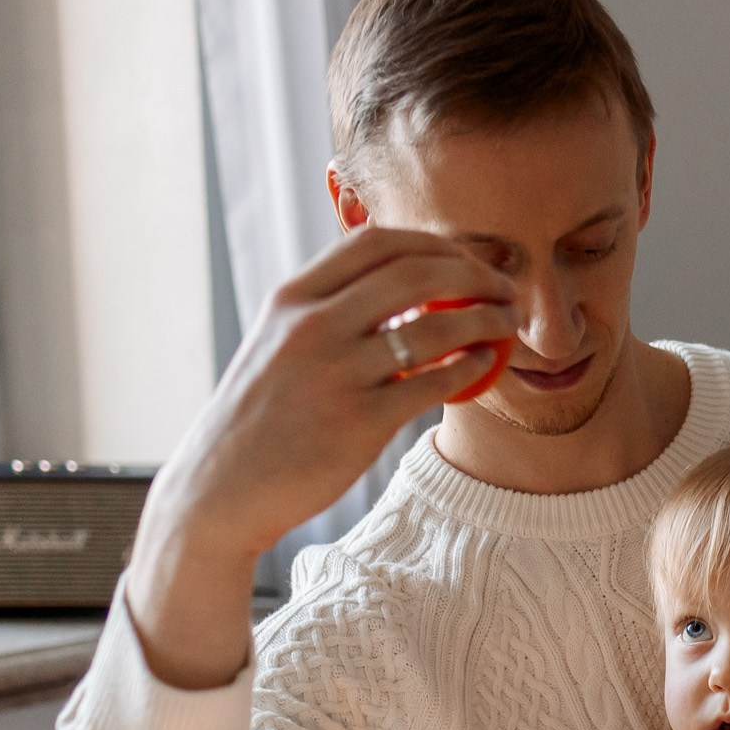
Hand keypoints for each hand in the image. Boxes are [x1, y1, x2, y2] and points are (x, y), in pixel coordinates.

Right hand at [125, 227, 519, 688]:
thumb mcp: (279, 344)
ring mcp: (336, 374)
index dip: (432, 242)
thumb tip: (400, 284)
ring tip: (507, 323)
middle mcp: (312, 327)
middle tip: (503, 287)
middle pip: (415, 273)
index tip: (464, 258)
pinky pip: (433, 383)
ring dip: (485, 319)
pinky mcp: (359, 423)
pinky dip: (471, 367)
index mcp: (292, 299)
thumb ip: (328, 311)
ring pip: (434, 328)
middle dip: (473, 273)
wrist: (222, 487)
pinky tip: (486, 364)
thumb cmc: (262, 417)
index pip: (374, 242)